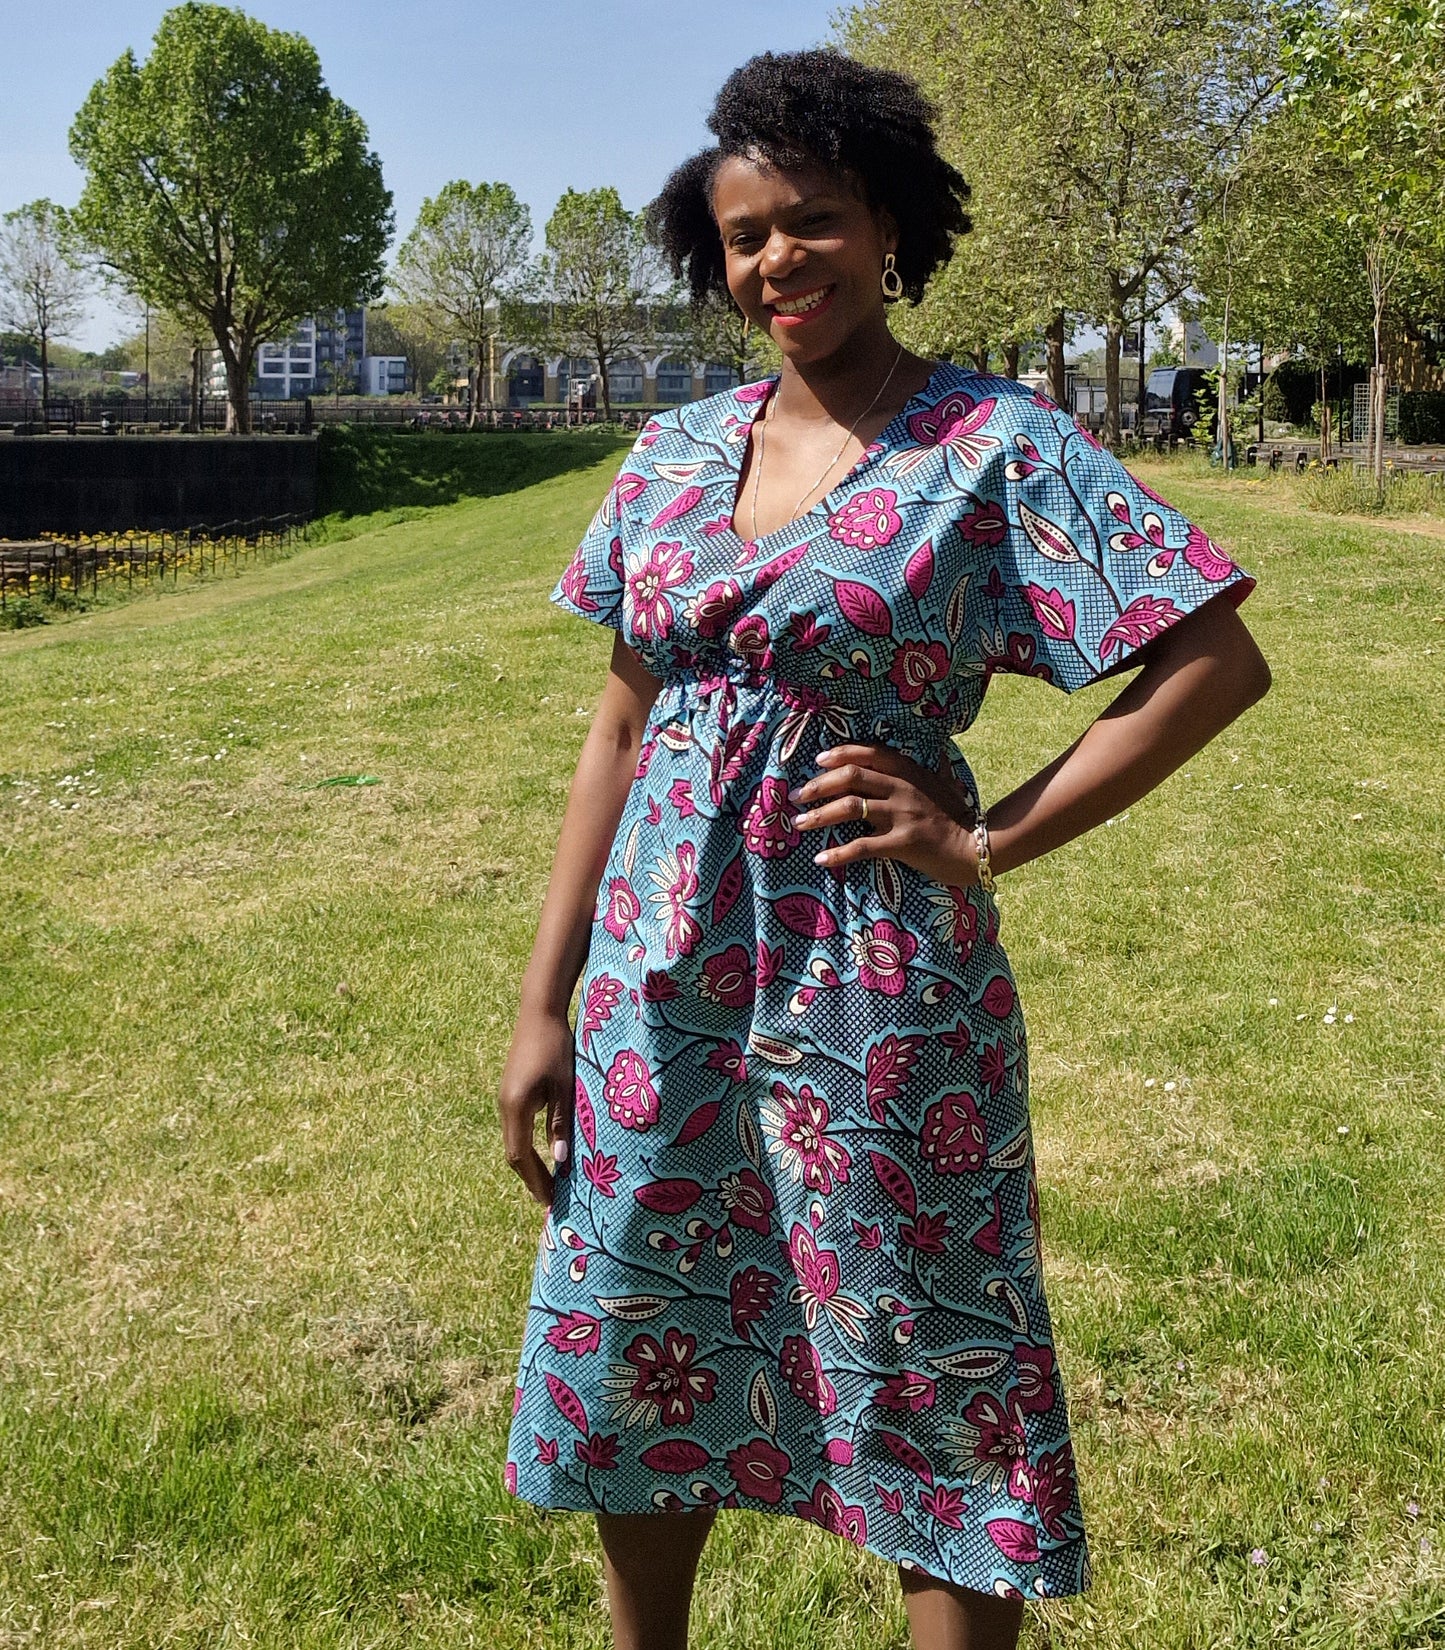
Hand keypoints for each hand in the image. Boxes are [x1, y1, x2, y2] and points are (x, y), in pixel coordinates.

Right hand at [498, 1009, 575, 1206]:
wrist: (539, 1013)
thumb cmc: (555, 1047)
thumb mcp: (564, 1086)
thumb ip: (559, 1124)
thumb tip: (560, 1161)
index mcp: (516, 1107)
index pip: (520, 1156)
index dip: (534, 1180)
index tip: (548, 1201)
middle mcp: (505, 1106)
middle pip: (514, 1153)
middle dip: (531, 1177)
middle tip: (548, 1199)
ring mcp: (505, 1098)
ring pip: (514, 1140)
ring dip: (529, 1162)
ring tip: (549, 1181)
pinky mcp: (511, 1091)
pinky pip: (516, 1127)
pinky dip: (527, 1145)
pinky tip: (543, 1151)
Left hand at [790, 743, 979, 883]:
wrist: (977, 848)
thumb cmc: (958, 816)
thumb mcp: (946, 783)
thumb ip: (935, 766)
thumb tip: (939, 749)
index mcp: (910, 771)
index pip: (869, 753)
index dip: (841, 754)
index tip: (818, 760)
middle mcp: (903, 788)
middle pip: (852, 777)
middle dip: (818, 785)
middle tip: (796, 795)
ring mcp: (902, 815)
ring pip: (851, 808)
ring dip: (819, 815)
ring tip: (798, 823)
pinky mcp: (902, 843)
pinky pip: (862, 847)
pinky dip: (838, 853)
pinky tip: (821, 858)